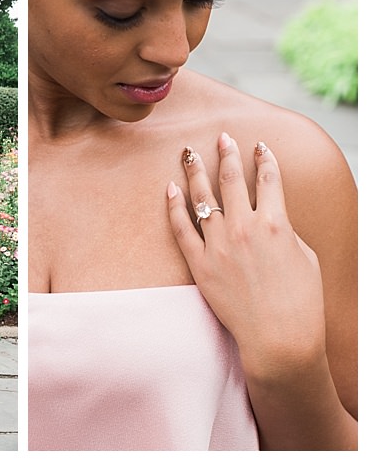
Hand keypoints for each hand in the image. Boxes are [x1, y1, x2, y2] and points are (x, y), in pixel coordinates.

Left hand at [166, 132, 324, 374]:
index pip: (268, 178)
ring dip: (195, 171)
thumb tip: (267, 217)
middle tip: (221, 136)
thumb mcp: (304, 255)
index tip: (258, 145)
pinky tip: (170, 188)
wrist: (279, 337)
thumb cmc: (301, 300)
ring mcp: (218, 245)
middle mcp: (244, 228)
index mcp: (276, 223)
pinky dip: (173, 206)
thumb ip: (283, 230)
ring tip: (188, 153)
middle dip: (227, 153)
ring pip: (202, 197)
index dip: (264, 158)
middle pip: (232, 179)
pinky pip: (181, 229)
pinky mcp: (199, 264)